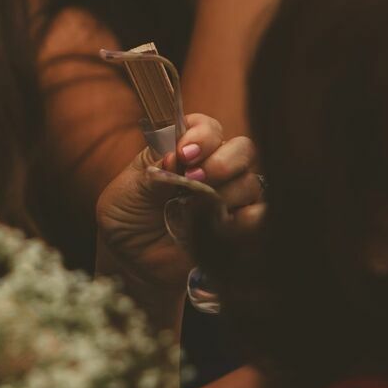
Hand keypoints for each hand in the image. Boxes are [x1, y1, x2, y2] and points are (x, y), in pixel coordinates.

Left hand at [95, 114, 261, 295]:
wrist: (132, 259)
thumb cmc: (128, 216)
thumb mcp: (130, 188)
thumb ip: (154, 168)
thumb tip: (176, 157)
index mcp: (187, 150)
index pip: (209, 128)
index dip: (202, 135)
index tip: (183, 153)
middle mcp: (214, 168)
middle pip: (243, 149)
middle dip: (221, 161)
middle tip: (194, 179)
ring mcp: (230, 197)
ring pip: (250, 183)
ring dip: (226, 193)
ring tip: (196, 210)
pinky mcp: (239, 228)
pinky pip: (259, 217)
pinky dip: (245, 220)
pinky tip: (220, 226)